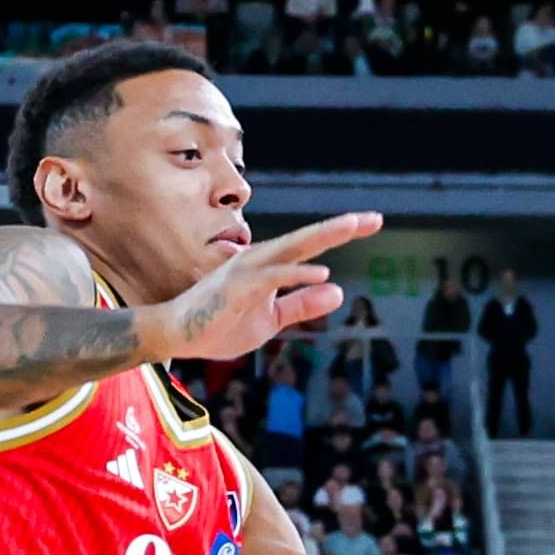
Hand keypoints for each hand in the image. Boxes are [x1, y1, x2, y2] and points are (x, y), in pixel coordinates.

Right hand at [150, 213, 382, 366]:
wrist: (180, 336)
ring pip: (291, 248)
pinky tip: (321, 274)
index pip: (311, 246)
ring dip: (322, 237)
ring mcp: (248, 270)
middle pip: (307, 239)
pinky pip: (272, 277)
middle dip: (340, 227)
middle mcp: (261, 260)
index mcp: (270, 266)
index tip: (373, 222)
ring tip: (352, 227)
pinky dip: (296, 274)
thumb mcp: (271, 320)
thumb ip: (301, 306)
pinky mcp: (237, 287)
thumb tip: (337, 291)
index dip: (340, 234)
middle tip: (374, 218)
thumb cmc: (220, 324)